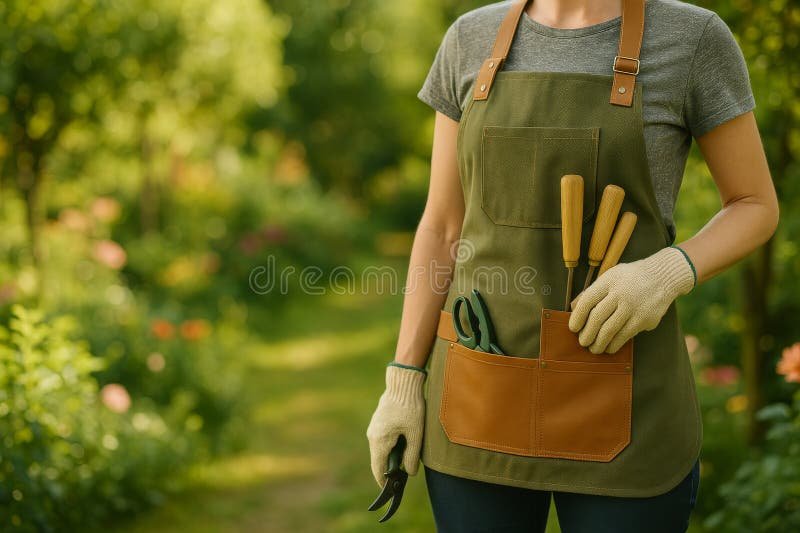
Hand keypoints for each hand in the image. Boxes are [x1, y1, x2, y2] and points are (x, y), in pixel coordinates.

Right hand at [366, 364, 425, 486]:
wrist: (403, 383)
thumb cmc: (410, 408)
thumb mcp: (415, 434)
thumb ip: (412, 456)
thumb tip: (409, 473)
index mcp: (379, 441)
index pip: (378, 469)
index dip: (383, 482)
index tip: (390, 490)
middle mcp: (372, 436)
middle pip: (378, 461)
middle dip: (388, 470)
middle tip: (401, 477)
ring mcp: (373, 428)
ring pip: (379, 450)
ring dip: (390, 458)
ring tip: (404, 461)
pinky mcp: (378, 421)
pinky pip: (381, 440)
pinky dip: (389, 447)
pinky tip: (402, 445)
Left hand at [568, 247, 695, 353]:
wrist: (663, 276)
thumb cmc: (630, 278)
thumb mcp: (610, 276)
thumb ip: (592, 291)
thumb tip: (573, 308)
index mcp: (609, 281)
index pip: (587, 301)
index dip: (577, 317)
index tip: (572, 328)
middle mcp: (620, 293)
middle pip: (597, 318)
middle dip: (587, 334)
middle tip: (583, 342)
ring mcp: (633, 307)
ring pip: (610, 330)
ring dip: (599, 343)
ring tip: (594, 348)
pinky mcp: (644, 319)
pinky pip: (625, 335)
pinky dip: (614, 344)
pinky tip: (609, 347)